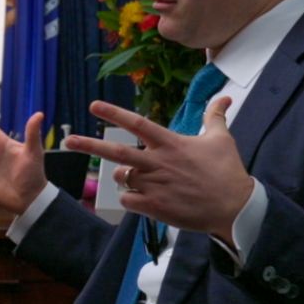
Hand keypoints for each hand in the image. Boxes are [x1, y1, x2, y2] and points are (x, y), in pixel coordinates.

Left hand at [64, 98, 253, 242]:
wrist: (234, 207)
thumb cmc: (227, 172)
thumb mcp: (222, 139)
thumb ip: (215, 115)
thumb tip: (224, 96)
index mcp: (171, 143)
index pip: (137, 124)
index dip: (114, 113)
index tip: (94, 106)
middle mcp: (158, 162)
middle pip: (117, 152)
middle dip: (90, 145)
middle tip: (70, 140)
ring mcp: (154, 185)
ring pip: (122, 178)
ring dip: (121, 176)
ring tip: (134, 178)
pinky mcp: (154, 207)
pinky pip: (128, 200)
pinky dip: (129, 198)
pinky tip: (142, 199)